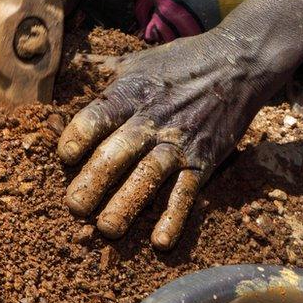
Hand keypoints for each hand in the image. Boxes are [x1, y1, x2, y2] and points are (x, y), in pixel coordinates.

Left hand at [57, 30, 278, 249]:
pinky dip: (175, 218)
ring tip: (106, 229)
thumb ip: (98, 69)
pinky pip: (186, 192)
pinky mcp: (204, 159)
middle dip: (94, 181)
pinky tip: (160, 242)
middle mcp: (152, 118)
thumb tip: (65, 63)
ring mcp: (179, 141)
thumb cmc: (179, 63)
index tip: (65, 157)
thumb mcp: (136, 60)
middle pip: (118, 152)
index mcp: (130, 93)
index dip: (78, 137)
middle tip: (74, 207)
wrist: (238, 64)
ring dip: (126, 205)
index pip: (98, 116)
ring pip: (149, 176)